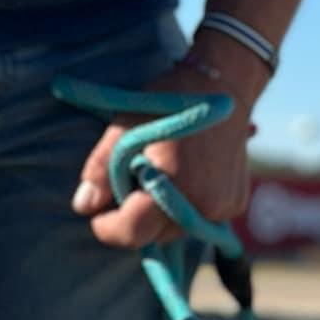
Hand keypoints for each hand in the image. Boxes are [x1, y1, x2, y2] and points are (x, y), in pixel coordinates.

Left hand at [71, 61, 254, 250]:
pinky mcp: (235, 203)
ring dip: (159, 216)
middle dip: (134, 219)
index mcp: (173, 183)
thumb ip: (101, 171)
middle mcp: (203, 202)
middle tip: (128, 186)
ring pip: (176, 230)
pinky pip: (199, 220)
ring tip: (155, 178)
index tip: (96, 217)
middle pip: (154, 235)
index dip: (108, 228)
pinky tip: (182, 179)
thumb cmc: (168, 102)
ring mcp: (222, 206)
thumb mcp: (125, 128)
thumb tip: (84, 206)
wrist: (223, 85)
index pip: (133, 232)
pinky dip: (183, 209)